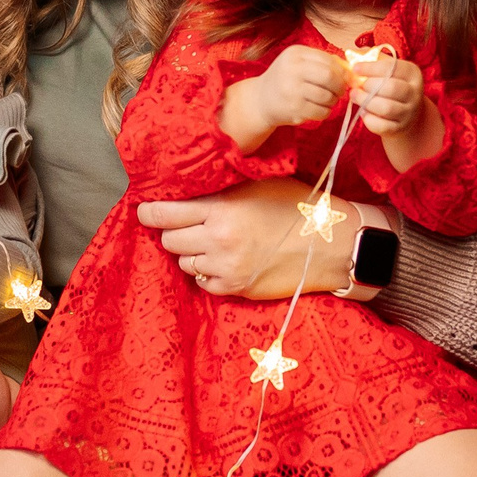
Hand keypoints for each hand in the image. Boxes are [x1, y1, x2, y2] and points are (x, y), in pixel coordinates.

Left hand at [137, 177, 360, 297]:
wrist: (331, 244)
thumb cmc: (299, 207)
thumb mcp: (258, 187)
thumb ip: (222, 193)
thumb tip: (190, 193)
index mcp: (222, 210)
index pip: (165, 215)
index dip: (149, 213)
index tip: (145, 212)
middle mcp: (218, 241)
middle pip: (169, 241)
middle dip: (175, 232)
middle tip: (189, 225)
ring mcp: (226, 269)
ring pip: (184, 263)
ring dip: (191, 253)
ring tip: (213, 243)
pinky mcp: (237, 289)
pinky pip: (203, 283)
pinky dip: (207, 273)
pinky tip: (225, 261)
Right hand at [225, 44, 348, 145]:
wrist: (260, 100)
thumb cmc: (286, 80)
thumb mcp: (300, 63)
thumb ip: (325, 63)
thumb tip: (352, 71)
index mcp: (296, 54)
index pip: (329, 60)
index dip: (343, 71)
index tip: (346, 79)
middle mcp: (292, 69)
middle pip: (330, 77)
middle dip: (341, 86)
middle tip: (341, 91)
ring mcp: (292, 90)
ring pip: (328, 96)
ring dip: (334, 101)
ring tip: (329, 100)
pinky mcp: (294, 109)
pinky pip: (322, 111)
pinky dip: (326, 112)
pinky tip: (320, 109)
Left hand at [352, 56, 424, 135]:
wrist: (407, 114)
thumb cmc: (391, 85)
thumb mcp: (387, 69)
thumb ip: (371, 59)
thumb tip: (351, 54)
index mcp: (412, 73)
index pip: (392, 67)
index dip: (371, 68)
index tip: (355, 68)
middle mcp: (414, 92)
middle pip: (391, 88)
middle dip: (368, 86)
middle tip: (355, 86)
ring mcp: (409, 112)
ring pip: (386, 108)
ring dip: (365, 101)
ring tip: (355, 96)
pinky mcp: (400, 128)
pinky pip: (382, 125)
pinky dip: (369, 119)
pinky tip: (363, 112)